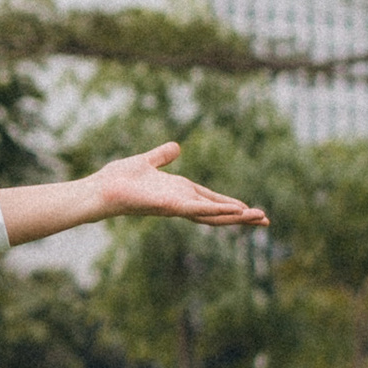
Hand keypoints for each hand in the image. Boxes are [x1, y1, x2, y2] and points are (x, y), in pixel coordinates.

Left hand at [93, 142, 266, 226]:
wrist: (101, 189)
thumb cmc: (118, 179)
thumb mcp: (147, 162)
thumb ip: (162, 156)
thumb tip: (176, 147)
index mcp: (179, 192)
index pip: (211, 200)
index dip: (231, 205)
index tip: (251, 209)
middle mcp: (181, 201)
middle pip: (218, 212)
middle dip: (242, 216)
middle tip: (266, 221)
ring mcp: (177, 206)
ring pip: (213, 214)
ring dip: (237, 216)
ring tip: (260, 218)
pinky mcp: (171, 207)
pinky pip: (199, 209)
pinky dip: (218, 209)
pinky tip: (236, 211)